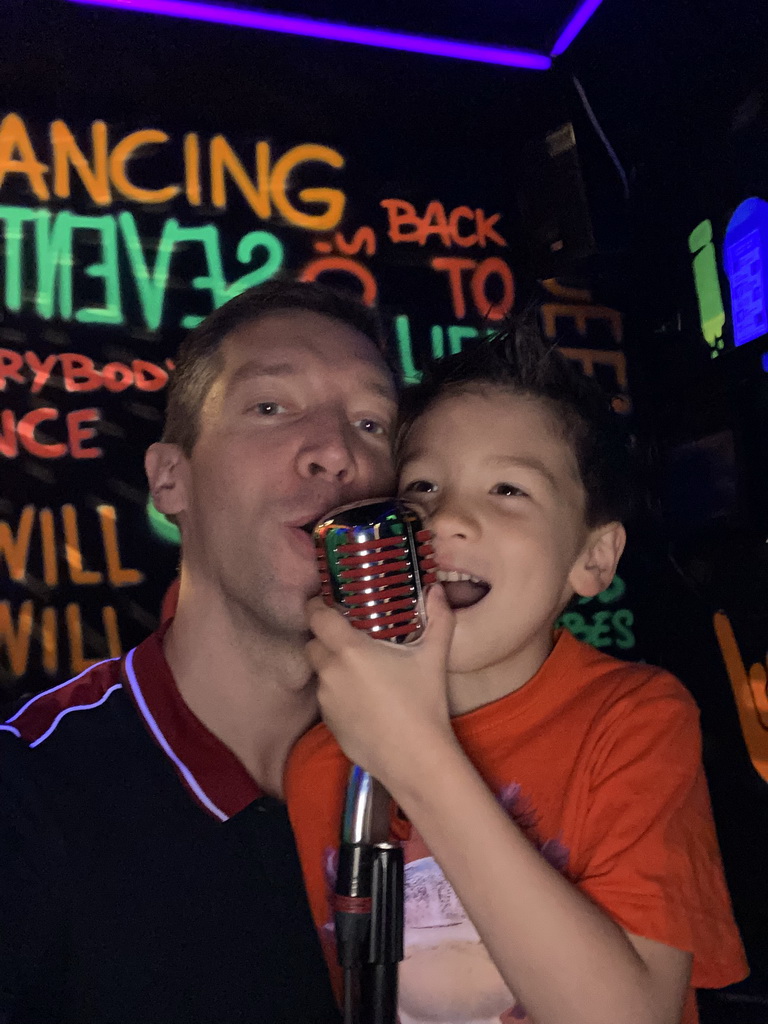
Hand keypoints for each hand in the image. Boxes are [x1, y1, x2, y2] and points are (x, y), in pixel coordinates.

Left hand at [305, 585, 456, 792]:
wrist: (415, 758)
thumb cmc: (424, 704)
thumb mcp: (434, 656)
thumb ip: (438, 618)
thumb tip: (437, 591)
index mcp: (350, 650)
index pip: (316, 616)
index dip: (317, 606)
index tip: (327, 602)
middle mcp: (331, 672)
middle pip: (313, 643)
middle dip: (326, 637)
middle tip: (350, 636)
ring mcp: (326, 699)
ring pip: (320, 672)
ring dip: (332, 666)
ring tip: (361, 669)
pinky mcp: (328, 722)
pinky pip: (326, 697)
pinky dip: (337, 692)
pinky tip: (363, 698)